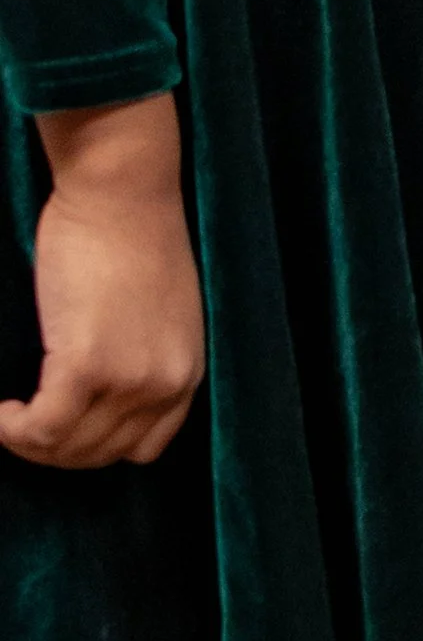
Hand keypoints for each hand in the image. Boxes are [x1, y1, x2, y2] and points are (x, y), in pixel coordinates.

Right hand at [0, 96, 203, 469]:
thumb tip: (100, 401)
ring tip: (10, 414)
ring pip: (65, 448)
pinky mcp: (86, 365)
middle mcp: (166, 383)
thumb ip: (144, 357)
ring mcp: (129, 378)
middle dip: (54, 447)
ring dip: (28, 439)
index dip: (94, 446)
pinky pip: (39, 428)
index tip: (63, 428)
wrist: (123, 186)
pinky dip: (10, 428)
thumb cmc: (133, 233)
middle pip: (98, 454)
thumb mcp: (160, 311)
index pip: (144, 448)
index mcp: (187, 370)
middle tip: (23, 420)